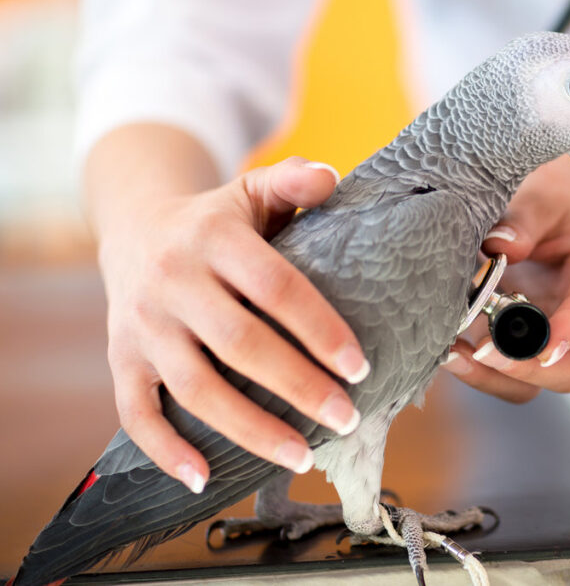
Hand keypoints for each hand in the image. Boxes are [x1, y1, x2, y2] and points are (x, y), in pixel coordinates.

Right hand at [98, 157, 367, 492]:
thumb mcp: (251, 191)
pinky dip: (166, 450)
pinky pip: (135, 412)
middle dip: (299, 387)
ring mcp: (143, 325)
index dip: (320, 329)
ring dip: (250, 429)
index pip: (276, 288)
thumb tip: (332, 177)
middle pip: (241, 345)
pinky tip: (204, 478)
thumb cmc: (216, 220)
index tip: (360, 368)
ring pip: (196, 388)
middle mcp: (173, 282)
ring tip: (302, 455)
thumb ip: (292, 182)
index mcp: (214, 238)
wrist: (134, 228)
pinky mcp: (121, 358)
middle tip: (347, 417)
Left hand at [442, 156, 569, 402]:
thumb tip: (499, 247)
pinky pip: (501, 371)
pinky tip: (445, 349)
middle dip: (528, 367)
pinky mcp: (515, 341)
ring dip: (492, 376)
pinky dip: (474, 368)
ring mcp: (547, 334)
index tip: (543, 345)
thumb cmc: (551, 197)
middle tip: (483, 351)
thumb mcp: (544, 195)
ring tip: (451, 354)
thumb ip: (524, 217)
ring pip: (533, 382)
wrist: (549, 204)